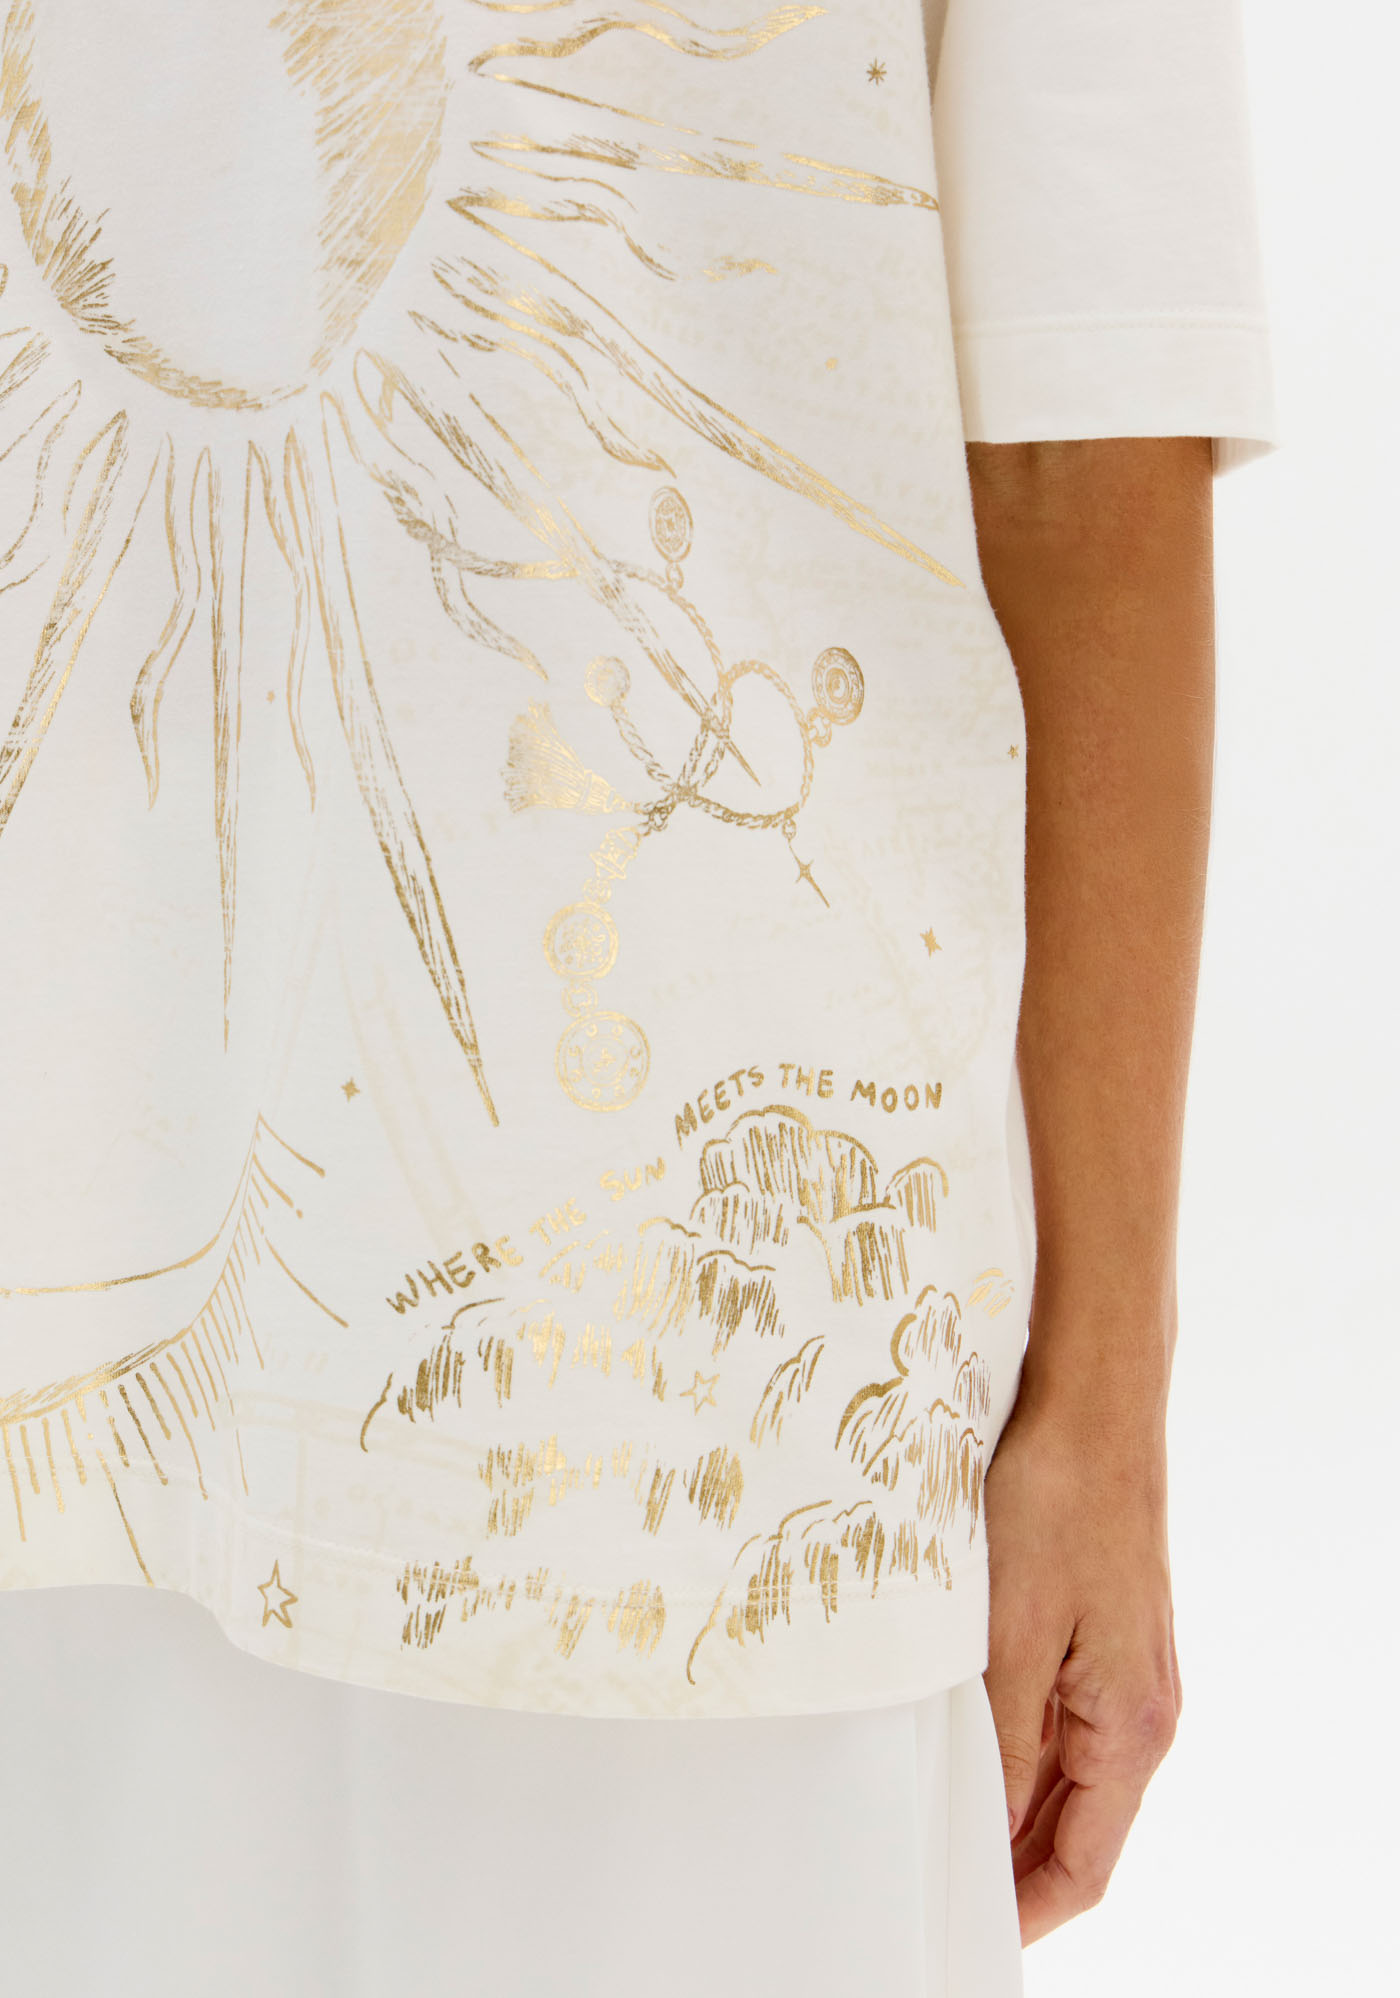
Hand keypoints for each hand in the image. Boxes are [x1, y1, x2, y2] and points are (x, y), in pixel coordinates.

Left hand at [981, 1387, 1182, 1944]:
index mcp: (1133, 1725)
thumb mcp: (1014, 1632)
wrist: (1093, 1401)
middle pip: (1076, 1825)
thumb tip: (994, 1830)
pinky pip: (1059, 1715)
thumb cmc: (1058, 1500)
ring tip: (931, 1815)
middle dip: (1009, 1863)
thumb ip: (1009, 1741)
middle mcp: (1142, 1708)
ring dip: (1006, 1799)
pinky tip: (957, 1733)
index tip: (963, 1926)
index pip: (1084, 1865)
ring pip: (1065, 1771)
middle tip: (929, 1876)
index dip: (1024, 1910)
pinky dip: (1013, 1742)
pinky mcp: (1101, 1629)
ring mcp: (1124, 1668)